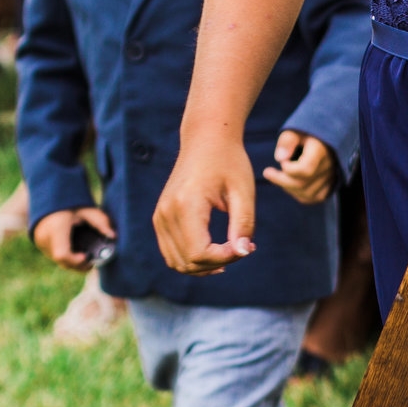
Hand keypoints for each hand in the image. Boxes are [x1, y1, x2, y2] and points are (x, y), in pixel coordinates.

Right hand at [32, 206, 114, 269]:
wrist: (47, 193)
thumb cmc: (69, 201)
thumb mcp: (87, 209)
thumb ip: (101, 222)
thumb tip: (113, 236)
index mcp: (56, 229)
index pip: (63, 255)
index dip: (76, 261)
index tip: (87, 257)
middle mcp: (45, 237)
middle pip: (62, 261)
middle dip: (78, 265)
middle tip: (92, 262)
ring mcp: (40, 241)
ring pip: (57, 260)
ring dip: (71, 261)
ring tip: (85, 257)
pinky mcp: (38, 243)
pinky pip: (53, 255)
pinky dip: (65, 256)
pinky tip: (75, 252)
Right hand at [153, 133, 256, 274]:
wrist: (205, 139)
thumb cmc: (229, 161)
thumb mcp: (244, 191)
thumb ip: (243, 224)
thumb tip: (242, 253)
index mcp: (186, 204)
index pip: (199, 253)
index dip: (225, 258)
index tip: (248, 247)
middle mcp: (166, 213)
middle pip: (187, 261)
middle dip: (218, 264)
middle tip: (243, 248)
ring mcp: (159, 216)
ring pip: (177, 262)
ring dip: (204, 267)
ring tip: (230, 253)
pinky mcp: (160, 218)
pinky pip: (171, 253)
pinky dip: (192, 260)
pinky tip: (215, 252)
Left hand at [263, 130, 336, 204]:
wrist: (327, 131)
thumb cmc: (307, 130)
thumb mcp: (295, 129)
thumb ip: (287, 141)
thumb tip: (279, 158)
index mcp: (321, 149)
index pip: (305, 169)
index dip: (289, 169)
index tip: (281, 160)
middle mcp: (329, 165)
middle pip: (303, 184)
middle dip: (281, 181)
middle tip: (267, 172)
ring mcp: (332, 175)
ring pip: (308, 194)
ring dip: (289, 189)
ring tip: (279, 177)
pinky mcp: (332, 182)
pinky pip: (316, 197)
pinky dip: (301, 195)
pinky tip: (290, 185)